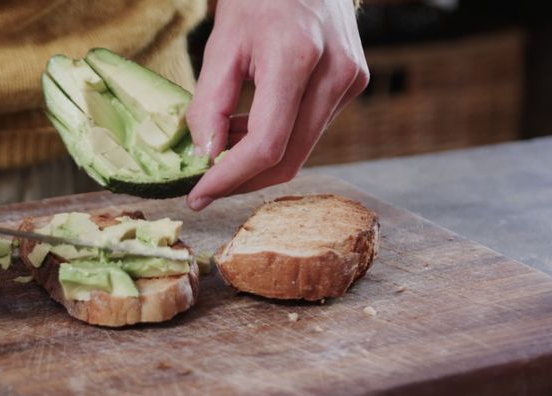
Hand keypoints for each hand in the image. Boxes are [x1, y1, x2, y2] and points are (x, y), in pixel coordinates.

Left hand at [184, 0, 367, 210]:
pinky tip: (248, 128)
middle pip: (288, 158)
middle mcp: (335, 73)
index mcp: (298, 57)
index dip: (229, 178)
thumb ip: (210, 105)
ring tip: (221, 148)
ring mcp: (351, 80)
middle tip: (203, 186)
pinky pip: (311, 130)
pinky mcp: (355, 83)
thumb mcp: (221, 43)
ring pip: (301, 150)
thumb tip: (205, 158)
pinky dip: (277, 139)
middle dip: (241, 180)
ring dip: (257, 160)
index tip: (196, 196)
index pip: (266, 144)